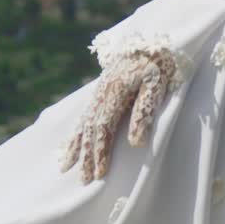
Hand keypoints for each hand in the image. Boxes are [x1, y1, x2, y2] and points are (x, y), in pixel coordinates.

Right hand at [59, 48, 179, 183]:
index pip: (103, 128)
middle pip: (90, 131)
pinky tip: (69, 149)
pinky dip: (74, 135)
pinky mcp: (97, 95)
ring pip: (82, 125)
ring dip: (76, 148)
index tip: (100, 173)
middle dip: (87, 156)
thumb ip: (145, 111)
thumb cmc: (156, 64)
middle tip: (85, 181)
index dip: (100, 151)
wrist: (146, 42)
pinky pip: (82, 118)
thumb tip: (136, 143)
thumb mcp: (157, 85)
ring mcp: (96, 95)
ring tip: (67, 169)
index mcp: (114, 93)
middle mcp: (100, 95)